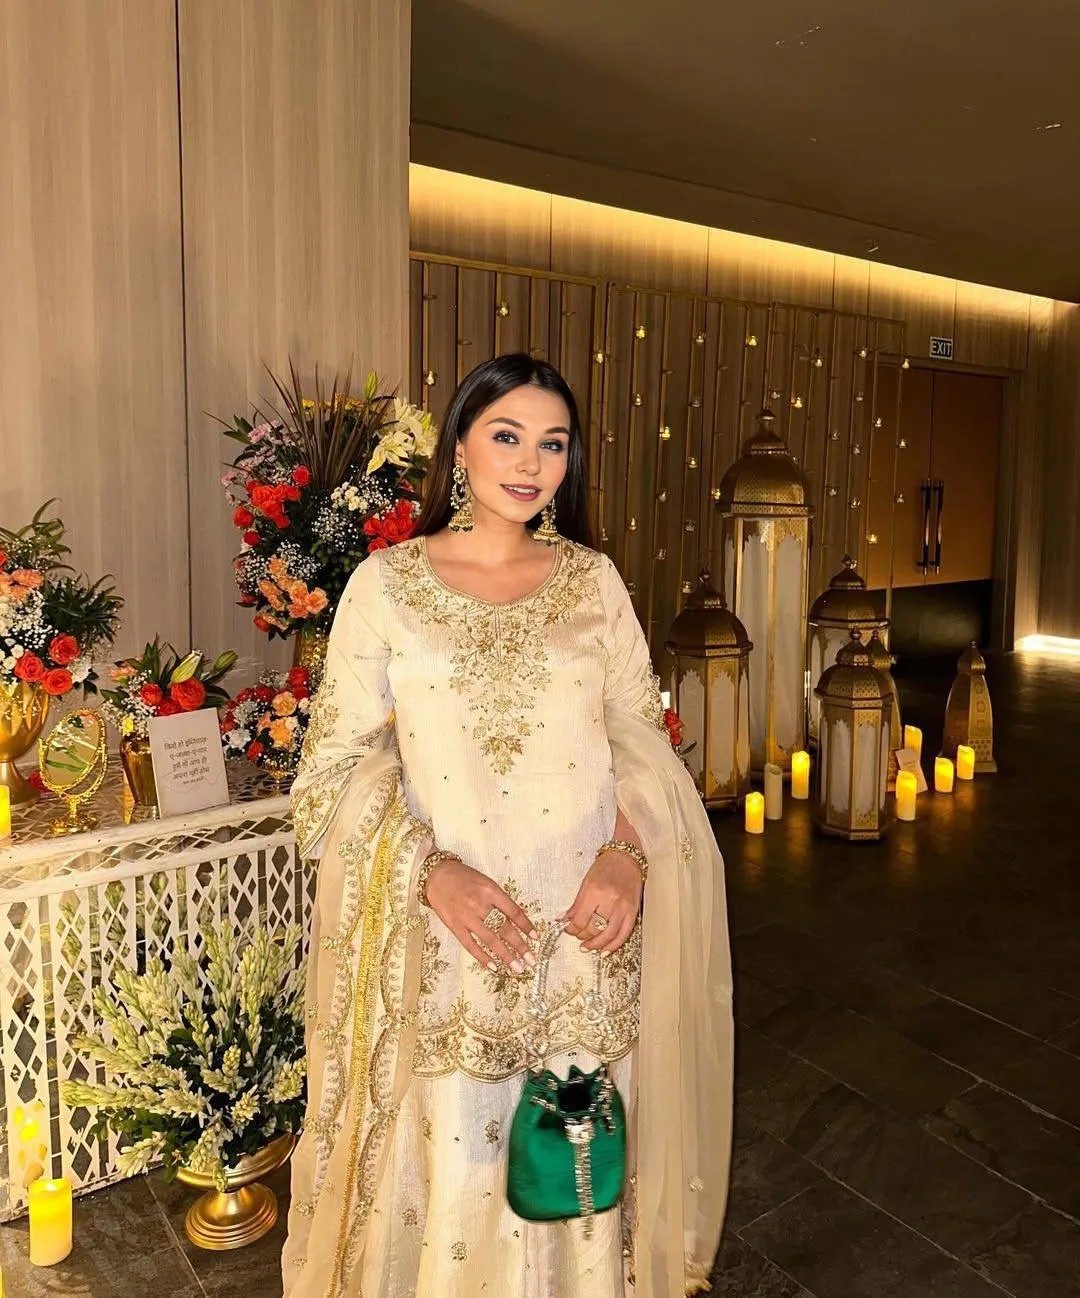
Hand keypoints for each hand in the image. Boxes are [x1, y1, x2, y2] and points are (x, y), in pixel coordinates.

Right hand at [424, 856, 536, 973]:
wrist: (437, 877)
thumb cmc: (465, 877)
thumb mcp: (486, 882)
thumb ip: (500, 899)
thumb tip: (517, 919)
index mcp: (491, 891)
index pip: (513, 911)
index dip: (526, 925)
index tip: (536, 938)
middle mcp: (480, 905)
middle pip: (504, 928)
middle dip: (520, 946)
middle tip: (531, 960)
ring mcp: (467, 917)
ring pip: (490, 940)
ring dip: (505, 955)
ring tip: (517, 967)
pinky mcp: (455, 927)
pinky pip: (471, 945)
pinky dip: (482, 957)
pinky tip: (493, 967)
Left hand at [563, 848, 642, 953]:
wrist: (626, 858)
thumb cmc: (605, 867)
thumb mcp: (586, 882)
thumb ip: (576, 904)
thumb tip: (564, 920)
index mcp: (595, 891)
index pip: (580, 919)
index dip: (571, 928)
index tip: (568, 930)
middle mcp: (610, 900)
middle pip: (594, 928)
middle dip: (582, 936)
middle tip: (577, 937)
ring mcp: (623, 907)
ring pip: (608, 934)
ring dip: (596, 945)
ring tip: (587, 947)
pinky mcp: (633, 911)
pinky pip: (624, 934)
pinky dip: (614, 945)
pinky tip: (604, 950)